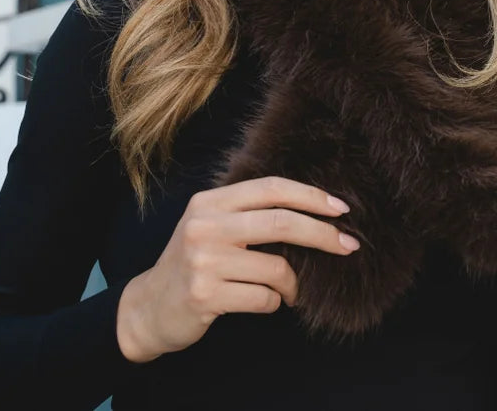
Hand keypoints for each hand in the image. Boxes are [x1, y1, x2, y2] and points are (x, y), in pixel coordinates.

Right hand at [116, 176, 359, 361]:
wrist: (148, 308)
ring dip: (294, 284)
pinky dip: (275, 303)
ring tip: (290, 291)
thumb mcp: (211, 227)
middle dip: (323, 234)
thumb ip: (248, 214)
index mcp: (209, 202)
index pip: (271, 188)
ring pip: (276, 268)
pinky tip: (264, 303)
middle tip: (348, 245)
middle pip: (281, 223)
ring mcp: (203, 261)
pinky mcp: (205, 295)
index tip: (341, 208)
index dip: (311, 196)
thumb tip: (313, 210)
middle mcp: (204, 225)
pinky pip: (264, 298)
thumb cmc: (192, 264)